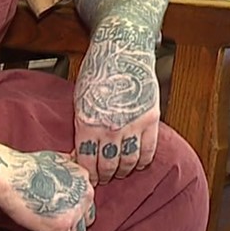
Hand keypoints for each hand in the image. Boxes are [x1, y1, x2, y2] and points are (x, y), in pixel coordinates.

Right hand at [0, 150, 96, 230]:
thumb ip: (67, 166)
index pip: (86, 200)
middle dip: (74, 225)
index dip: (76, 209)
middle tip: (59, 228)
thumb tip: (68, 167)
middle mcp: (84, 196)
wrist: (10, 176)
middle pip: (86, 219)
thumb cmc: (24, 166)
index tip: (65, 213)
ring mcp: (73, 214)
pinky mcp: (59, 229)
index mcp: (83, 179)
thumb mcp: (55, 159)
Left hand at [73, 22, 161, 183]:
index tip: (87, 180)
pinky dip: (144, 161)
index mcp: (86, 124)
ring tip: (118, 173)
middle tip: (102, 180)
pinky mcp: (150, 119)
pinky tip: (139, 164)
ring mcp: (131, 125)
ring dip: (123, 171)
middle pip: (106, 165)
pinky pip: (148, 150)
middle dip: (103, 176)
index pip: (85, 161)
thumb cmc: (97, 72)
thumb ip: (82, 127)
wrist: (122, 50)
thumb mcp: (79, 101)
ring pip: (128, 161)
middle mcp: (109, 128)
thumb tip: (79, 151)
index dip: (87, 175)